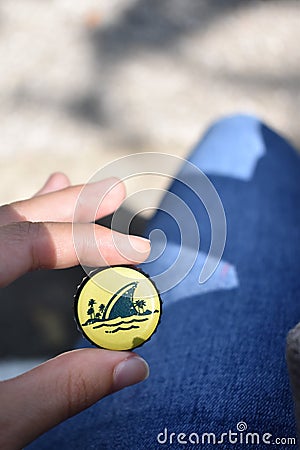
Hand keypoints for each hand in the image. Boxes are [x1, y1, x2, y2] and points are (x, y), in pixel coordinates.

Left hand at [0, 173, 149, 448]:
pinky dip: (9, 230)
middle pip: (5, 223)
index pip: (23, 245)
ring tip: (69, 189)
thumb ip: (59, 391)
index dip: (86, 243)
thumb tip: (132, 365)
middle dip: (64, 207)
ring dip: (34, 210)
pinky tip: (23, 220)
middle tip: (113, 192)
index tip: (136, 252)